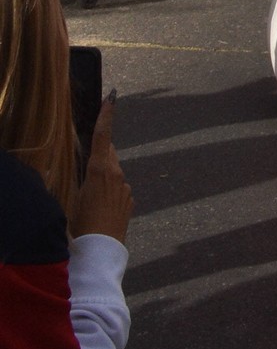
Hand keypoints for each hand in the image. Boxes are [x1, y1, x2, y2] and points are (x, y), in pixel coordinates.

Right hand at [71, 98, 132, 242]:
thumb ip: (86, 178)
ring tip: (90, 200)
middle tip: (88, 168)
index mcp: (99, 170)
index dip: (106, 116)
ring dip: (104, 178)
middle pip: (108, 154)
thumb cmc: (81, 224)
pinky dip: (110, 193)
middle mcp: (117, 174)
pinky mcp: (130, 200)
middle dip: (100, 154)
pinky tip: (100, 210)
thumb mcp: (75, 198)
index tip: (111, 97)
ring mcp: (126, 188)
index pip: (102, 136)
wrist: (100, 250)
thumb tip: (92, 170)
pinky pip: (119, 190)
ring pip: (113, 173)